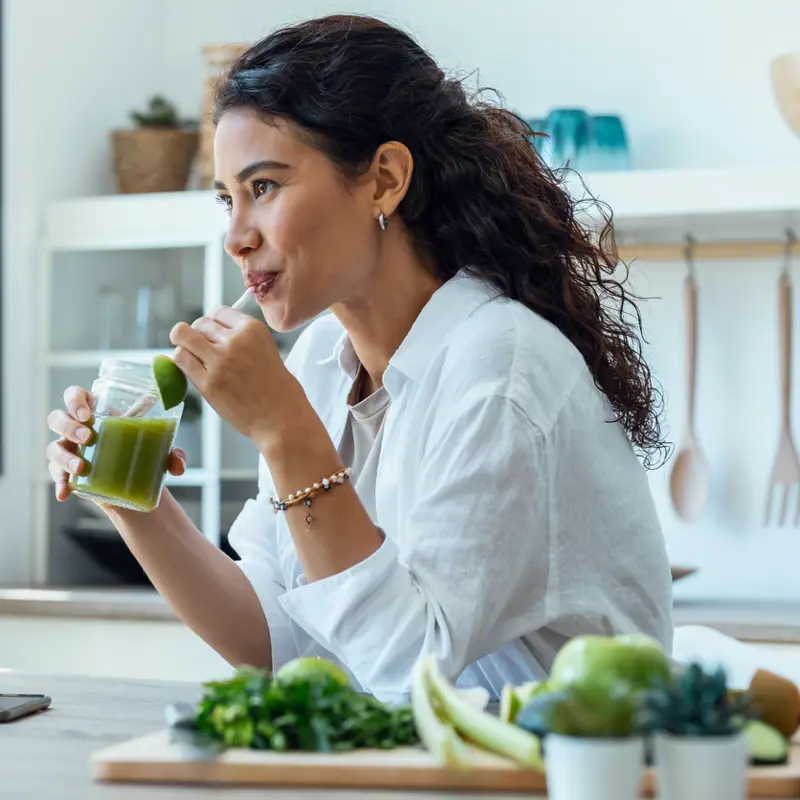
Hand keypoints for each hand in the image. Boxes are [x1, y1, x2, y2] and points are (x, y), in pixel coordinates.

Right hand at [45, 385, 186, 502]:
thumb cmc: (143, 454)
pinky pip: (55, 474)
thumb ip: (174, 454)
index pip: (75, 396)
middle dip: (68, 426)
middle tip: (88, 437)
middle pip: (57, 418)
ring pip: (53, 447)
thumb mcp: (160, 451)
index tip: (87, 414)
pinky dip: (60, 483)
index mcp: (98, 412)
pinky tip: (65, 492)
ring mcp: (69, 450)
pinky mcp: (67, 472)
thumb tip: (178, 463)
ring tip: (81, 466)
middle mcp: (78, 428)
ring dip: (63, 456)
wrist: (135, 483)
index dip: (75, 400)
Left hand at [170, 306, 303, 447]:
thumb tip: (212, 334)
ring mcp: (219, 361)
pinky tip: (191, 370)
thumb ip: (242, 339)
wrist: (282, 419)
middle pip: (199, 323)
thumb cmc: (279, 390)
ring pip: (182, 337)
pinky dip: (182, 362)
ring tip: (193, 358)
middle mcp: (235, 340)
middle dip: (197, 334)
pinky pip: (180, 360)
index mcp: (253, 329)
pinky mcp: (207, 383)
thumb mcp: (267, 350)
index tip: (214, 334)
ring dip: (184, 345)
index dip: (213, 323)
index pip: (218, 311)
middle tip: (202, 350)